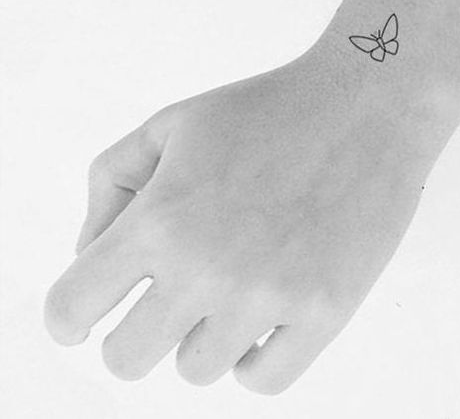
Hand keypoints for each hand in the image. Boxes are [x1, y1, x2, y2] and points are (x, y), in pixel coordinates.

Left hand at [44, 53, 431, 394]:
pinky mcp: (325, 312)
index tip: (85, 314)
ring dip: (198, 338)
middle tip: (161, 301)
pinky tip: (260, 317)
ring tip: (225, 292)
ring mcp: (270, 296)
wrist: (364, 105)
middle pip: (126, 359)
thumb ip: (110, 183)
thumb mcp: (171, 123)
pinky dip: (251, 357)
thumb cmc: (265, 109)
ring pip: (196, 371)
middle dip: (132, 334)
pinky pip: (263, 380)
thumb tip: (87, 253)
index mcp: (160, 218)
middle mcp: (207, 268)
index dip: (68, 316)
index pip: (68, 309)